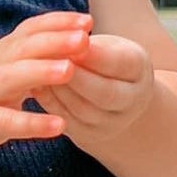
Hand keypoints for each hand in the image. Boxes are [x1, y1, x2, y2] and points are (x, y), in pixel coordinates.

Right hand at [0, 10, 93, 155]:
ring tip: (70, 70)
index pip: (30, 30)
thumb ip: (28, 51)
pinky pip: (6, 122)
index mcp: (2, 52)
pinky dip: (32, 124)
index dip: (57, 23)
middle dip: (55, 41)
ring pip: (11, 78)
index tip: (87, 20)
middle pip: (24, 47)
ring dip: (40, 71)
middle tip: (84, 38)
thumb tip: (68, 36)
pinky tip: (59, 126)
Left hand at [30, 30, 156, 141]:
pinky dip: (50, 103)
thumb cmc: (107, 58)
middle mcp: (132, 101)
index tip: (70, 41)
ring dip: (58, 89)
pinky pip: (67, 121)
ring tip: (38, 71)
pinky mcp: (89, 136)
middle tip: (49, 59)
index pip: (118, 64)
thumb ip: (89, 46)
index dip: (92, 55)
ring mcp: (112, 123)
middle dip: (75, 77)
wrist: (114, 94)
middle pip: (104, 94)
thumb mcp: (107, 45)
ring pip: (82, 110)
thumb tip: (64, 42)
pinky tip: (37, 86)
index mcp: (139, 71)